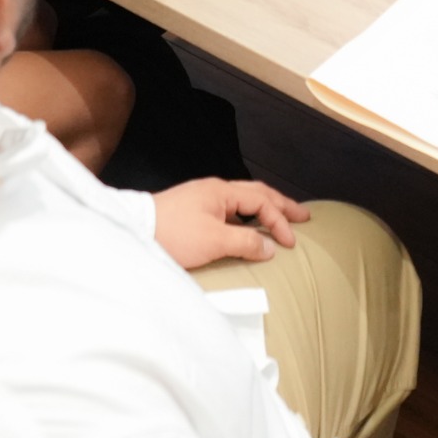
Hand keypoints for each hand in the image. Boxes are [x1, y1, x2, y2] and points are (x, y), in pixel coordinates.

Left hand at [151, 178, 308, 268]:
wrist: (135, 232)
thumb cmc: (173, 235)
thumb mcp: (214, 241)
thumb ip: (246, 243)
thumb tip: (270, 247)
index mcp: (221, 191)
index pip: (261, 201)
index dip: (279, 221)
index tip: (291, 242)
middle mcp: (214, 190)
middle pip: (256, 193)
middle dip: (280, 205)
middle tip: (302, 216)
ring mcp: (202, 200)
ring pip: (242, 201)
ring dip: (264, 210)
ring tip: (280, 220)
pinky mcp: (193, 212)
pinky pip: (229, 211)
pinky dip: (246, 218)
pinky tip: (248, 230)